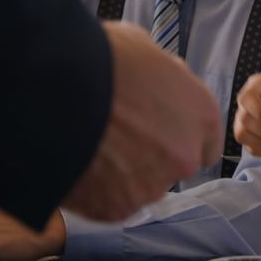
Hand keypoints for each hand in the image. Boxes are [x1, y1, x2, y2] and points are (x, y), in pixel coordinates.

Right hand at [62, 21, 221, 220]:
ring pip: (140, 186)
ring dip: (122, 174)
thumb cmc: (101, 59)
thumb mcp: (146, 52)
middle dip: (150, 156)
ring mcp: (152, 186)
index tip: (158, 130)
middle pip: (174, 166)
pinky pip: (109, 202)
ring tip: (91, 146)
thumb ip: (163, 80)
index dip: (180, 136)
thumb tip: (158, 83)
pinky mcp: (117, 207)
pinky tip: (78, 162)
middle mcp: (186, 156)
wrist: (54, 87)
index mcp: (202, 116)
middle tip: (116, 136)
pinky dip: (95, 190)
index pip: (206, 142)